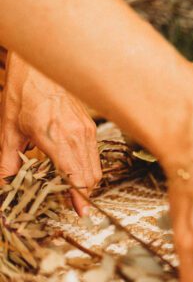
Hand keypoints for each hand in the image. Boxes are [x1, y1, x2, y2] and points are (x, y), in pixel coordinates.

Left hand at [0, 52, 100, 215]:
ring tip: (75, 192)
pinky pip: (93, 154)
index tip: (81, 211)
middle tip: (74, 207)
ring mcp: (86, 131)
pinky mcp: (88, 126)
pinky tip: (75, 171)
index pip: (74, 175)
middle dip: (84, 193)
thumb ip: (7, 161)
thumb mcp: (9, 130)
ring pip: (94, 167)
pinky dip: (87, 167)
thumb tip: (4, 182)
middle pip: (89, 175)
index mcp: (56, 137)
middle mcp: (77, 135)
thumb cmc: (23, 93)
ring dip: (87, 182)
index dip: (79, 196)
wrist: (38, 70)